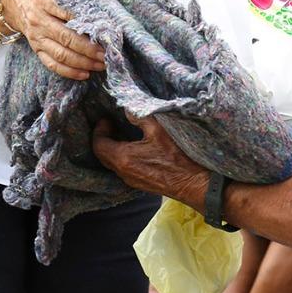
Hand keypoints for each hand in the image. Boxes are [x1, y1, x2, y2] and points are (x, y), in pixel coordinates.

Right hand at [4, 0, 108, 80]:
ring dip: (83, 62)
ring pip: (60, 54)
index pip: (69, 12)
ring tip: (103, 64)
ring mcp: (36, 36)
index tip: (109, 28)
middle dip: (90, 48)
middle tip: (111, 52)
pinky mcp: (36, 47)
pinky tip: (85, 73)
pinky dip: (68, 71)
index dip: (89, 22)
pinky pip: (51, 63)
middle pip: (67, 37)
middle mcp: (39, 19)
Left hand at [93, 115, 208, 206]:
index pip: (99, 144)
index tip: (106, 119)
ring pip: (112, 163)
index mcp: (123, 158)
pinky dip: (122, 156)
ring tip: (122, 134)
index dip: (99, 130)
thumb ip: (140, 117)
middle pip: (102, 155)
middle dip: (104, 139)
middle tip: (112, 125)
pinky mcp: (140, 183)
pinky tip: (134, 147)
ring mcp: (131, 180)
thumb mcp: (159, 130)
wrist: (193, 183)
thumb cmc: (177, 156)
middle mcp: (123, 172)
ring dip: (113, 148)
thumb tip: (127, 108)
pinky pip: (123, 168)